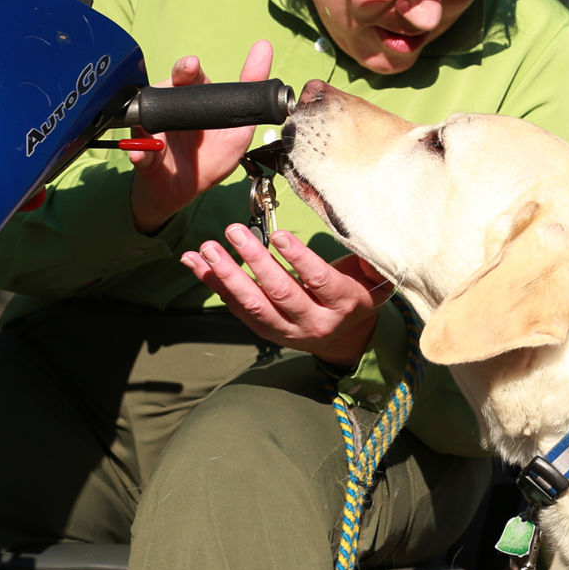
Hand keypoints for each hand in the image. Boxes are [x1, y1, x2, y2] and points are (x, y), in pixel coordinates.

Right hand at [130, 41, 274, 233]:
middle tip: (186, 71)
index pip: (189, 77)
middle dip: (177, 76)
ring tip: (159, 117)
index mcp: (190, 101)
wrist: (185, 190)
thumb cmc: (211, 156)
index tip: (193, 64)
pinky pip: (139, 152)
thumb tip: (269, 59)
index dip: (189, 68)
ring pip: (147, 113)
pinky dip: (140, 153)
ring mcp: (153, 130)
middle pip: (169, 85)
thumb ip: (251, 100)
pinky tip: (141, 154)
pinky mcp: (143, 155)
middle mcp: (169, 109)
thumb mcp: (238, 130)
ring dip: (150, 112)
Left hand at [181, 224, 394, 366]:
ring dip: (227, 276)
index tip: (277, 235)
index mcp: (344, 304)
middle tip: (234, 232)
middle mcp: (315, 322)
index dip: (298, 259)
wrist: (347, 338)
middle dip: (255, 262)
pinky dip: (214, 285)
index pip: (319, 281)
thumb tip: (368, 238)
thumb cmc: (357, 293)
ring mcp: (288, 330)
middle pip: (281, 293)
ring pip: (254, 305)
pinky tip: (195, 263)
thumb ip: (369, 260)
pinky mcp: (266, 331)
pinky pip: (237, 308)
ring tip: (207, 248)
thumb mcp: (373, 278)